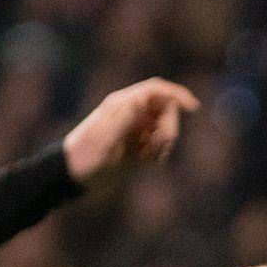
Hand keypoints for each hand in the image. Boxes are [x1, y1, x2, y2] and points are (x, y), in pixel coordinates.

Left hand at [61, 79, 197, 186]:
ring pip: (166, 130)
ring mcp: (136, 130)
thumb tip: (141, 100)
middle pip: (166, 111)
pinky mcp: (139, 146)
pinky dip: (158, 155)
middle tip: (156, 148)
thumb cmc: (86, 156)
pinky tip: (142, 164)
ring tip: (143, 158)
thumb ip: (124, 119)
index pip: (156, 91)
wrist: (73, 176)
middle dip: (169, 129)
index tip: (193, 108)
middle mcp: (132, 114)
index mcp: (123, 105)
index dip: (177, 95)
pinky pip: (161, 147)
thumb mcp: (104, 140)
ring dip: (162, 146)